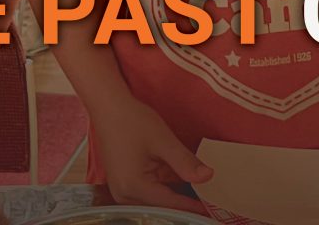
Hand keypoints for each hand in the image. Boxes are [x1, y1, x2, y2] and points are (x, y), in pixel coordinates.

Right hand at [91, 97, 213, 212]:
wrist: (108, 107)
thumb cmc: (132, 121)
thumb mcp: (163, 141)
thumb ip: (185, 162)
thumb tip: (208, 177)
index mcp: (133, 187)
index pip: (169, 205)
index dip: (191, 207)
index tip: (210, 210)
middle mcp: (124, 195)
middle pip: (161, 207)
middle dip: (183, 203)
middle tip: (208, 202)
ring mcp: (122, 190)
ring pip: (155, 200)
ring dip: (174, 195)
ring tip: (198, 194)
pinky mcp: (124, 183)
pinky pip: (148, 191)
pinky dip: (164, 187)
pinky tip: (180, 181)